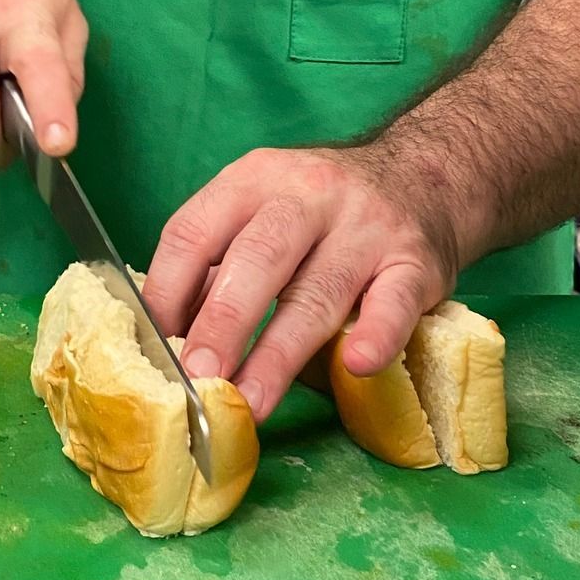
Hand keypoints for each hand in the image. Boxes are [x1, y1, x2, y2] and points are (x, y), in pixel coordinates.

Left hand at [142, 142, 460, 421]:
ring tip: (252, 403)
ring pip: (317, 292)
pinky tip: (357, 362)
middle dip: (222, 323)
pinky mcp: (415, 261)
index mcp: (254, 179)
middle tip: (199, 377)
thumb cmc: (323, 211)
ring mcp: (366, 226)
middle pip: (257, 260)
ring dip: (280, 354)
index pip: (196, 232)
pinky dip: (376, 333)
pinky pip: (394, 301)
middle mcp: (308, 194)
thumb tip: (167, 338)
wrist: (424, 175)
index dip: (168, 291)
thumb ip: (220, 264)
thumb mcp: (264, 209)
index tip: (154, 347)